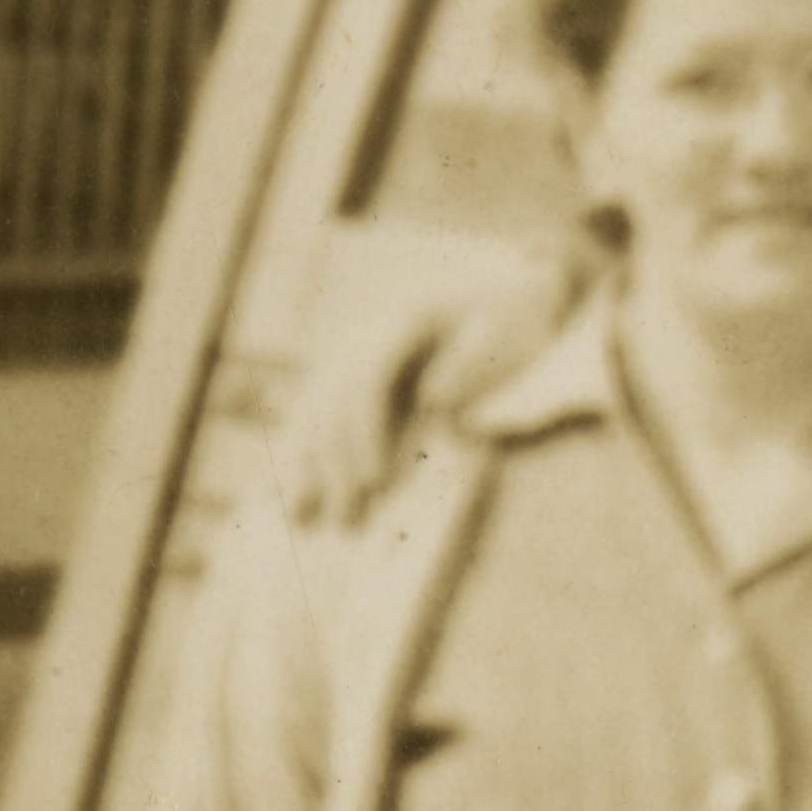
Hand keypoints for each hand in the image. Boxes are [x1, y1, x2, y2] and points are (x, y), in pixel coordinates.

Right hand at [275, 240, 579, 521]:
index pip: (367, 379)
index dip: (364, 432)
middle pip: (336, 401)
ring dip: (308, 463)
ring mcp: (361, 350)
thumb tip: (433, 398)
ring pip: (318, 408)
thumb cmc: (519, 313)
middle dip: (336, 464)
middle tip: (346, 520)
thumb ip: (472, 362)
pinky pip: (321, 411)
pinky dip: (304, 448)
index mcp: (404, 318)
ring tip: (300, 518)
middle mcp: (371, 332)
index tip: (374, 482)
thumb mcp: (510, 329)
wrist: (517, 290)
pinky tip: (291, 485)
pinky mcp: (362, 372)